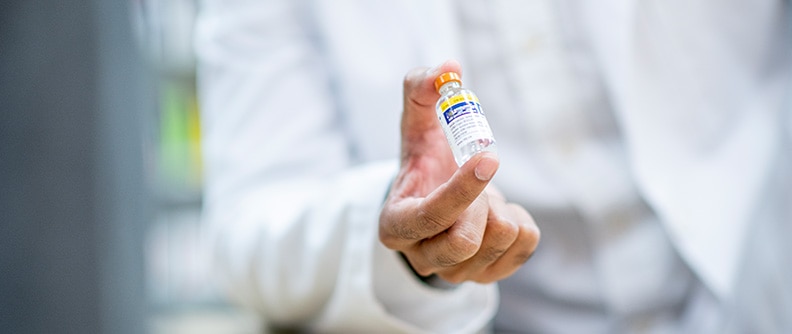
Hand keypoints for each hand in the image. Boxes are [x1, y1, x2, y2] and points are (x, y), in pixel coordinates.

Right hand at [379, 60, 539, 283]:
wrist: (438, 202)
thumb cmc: (425, 162)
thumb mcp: (416, 124)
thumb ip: (420, 90)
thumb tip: (448, 68)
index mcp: (396, 225)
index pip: (432, 217)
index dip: (463, 189)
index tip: (490, 155)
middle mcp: (424, 257)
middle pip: (467, 241)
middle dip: (483, 202)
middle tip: (480, 176)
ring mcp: (457, 274)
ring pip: (500, 240)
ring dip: (501, 206)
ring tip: (485, 197)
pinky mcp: (490, 276)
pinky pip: (526, 245)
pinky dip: (521, 218)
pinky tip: (499, 210)